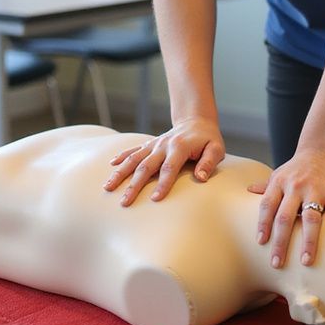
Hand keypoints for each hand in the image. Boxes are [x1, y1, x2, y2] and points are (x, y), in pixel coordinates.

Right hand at [103, 116, 224, 205]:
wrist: (196, 121)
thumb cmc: (208, 139)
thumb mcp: (216, 149)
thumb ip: (209, 162)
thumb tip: (201, 178)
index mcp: (180, 147)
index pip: (169, 168)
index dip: (163, 184)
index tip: (155, 199)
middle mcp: (163, 145)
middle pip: (146, 166)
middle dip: (134, 185)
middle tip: (124, 202)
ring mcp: (154, 144)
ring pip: (134, 158)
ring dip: (120, 173)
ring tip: (107, 187)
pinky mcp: (150, 144)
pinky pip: (133, 150)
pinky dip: (121, 156)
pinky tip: (111, 165)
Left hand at [248, 149, 324, 268]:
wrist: (322, 151)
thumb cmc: (297, 169)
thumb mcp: (279, 174)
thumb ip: (266, 186)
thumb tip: (248, 191)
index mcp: (279, 183)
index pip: (267, 205)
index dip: (263, 224)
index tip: (261, 243)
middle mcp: (296, 186)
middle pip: (285, 217)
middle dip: (281, 242)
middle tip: (277, 263)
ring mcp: (316, 189)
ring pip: (311, 218)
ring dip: (308, 241)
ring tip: (306, 261)